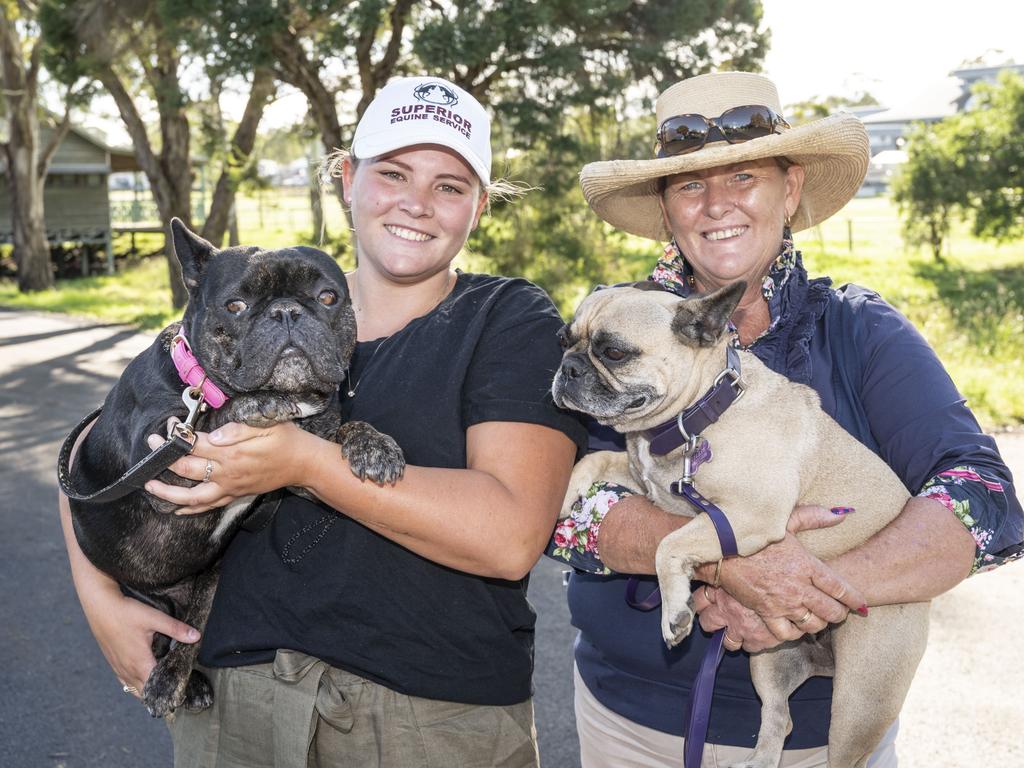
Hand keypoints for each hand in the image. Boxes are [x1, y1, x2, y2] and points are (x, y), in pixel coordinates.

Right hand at [83, 582, 199, 699]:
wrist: (100, 607)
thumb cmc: (126, 613)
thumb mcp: (155, 618)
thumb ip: (176, 629)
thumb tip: (196, 636)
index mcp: (140, 663)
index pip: (157, 686)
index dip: (170, 689)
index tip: (183, 690)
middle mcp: (128, 670)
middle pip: (146, 692)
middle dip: (160, 693)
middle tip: (175, 690)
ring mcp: (118, 668)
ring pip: (134, 688)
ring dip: (148, 690)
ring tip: (162, 687)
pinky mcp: (113, 663)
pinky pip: (125, 682)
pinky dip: (135, 684)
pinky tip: (143, 679)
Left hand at [144, 419, 313, 513]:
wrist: (304, 464)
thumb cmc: (287, 440)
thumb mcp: (267, 425)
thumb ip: (238, 429)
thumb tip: (213, 435)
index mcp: (232, 453)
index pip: (195, 444)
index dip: (177, 436)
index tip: (166, 427)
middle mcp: (227, 473)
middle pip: (187, 469)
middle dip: (164, 458)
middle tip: (150, 446)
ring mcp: (230, 487)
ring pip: (192, 496)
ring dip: (168, 493)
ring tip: (150, 486)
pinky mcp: (235, 495)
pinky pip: (208, 506)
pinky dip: (190, 509)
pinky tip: (176, 508)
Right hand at [700, 505, 867, 649]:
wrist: (723, 549)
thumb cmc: (755, 534)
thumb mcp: (786, 521)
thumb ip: (815, 517)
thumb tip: (842, 514)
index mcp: (807, 565)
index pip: (840, 588)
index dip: (854, 599)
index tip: (860, 604)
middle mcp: (799, 587)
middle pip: (831, 611)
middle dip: (840, 614)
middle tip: (840, 612)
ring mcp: (782, 602)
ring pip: (812, 625)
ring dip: (819, 624)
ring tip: (819, 619)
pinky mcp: (765, 612)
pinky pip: (786, 633)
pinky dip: (794, 634)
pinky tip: (795, 627)